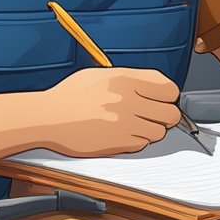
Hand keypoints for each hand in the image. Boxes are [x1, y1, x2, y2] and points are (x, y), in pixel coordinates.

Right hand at [37, 68, 181, 156]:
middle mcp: (129, 100)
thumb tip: (151, 85)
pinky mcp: (120, 143)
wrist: (49, 117)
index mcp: (125, 80)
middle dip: (164, 114)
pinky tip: (123, 133)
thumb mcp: (100, 75)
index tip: (163, 98)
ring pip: (159, 131)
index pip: (168, 88)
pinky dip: (137, 141)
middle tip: (153, 114)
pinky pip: (143, 144)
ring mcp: (126, 123)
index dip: (168, 95)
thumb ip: (128, 78)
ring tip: (136, 125)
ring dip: (151, 129)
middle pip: (170, 112)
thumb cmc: (69, 96)